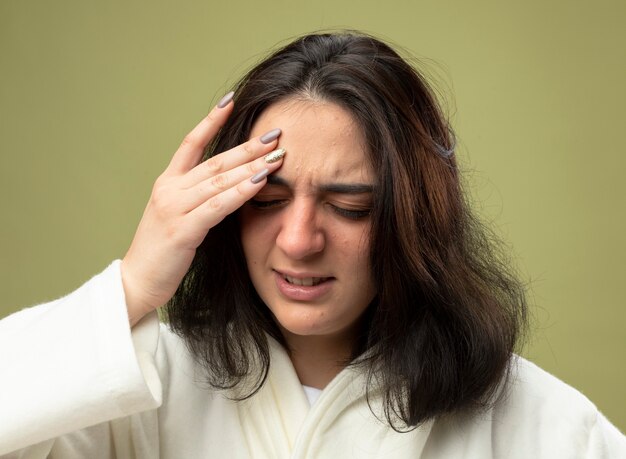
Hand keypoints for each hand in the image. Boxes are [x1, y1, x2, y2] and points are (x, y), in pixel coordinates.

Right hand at [121, 93, 282, 325]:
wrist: (138, 282)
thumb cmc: (164, 252)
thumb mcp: (179, 216)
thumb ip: (200, 197)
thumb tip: (231, 183)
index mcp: (167, 183)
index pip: (190, 143)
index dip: (211, 121)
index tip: (231, 101)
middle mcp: (169, 189)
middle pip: (214, 160)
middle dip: (248, 147)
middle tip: (276, 133)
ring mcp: (173, 208)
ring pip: (218, 180)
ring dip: (251, 167)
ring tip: (277, 155)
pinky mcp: (181, 230)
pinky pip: (217, 206)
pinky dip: (239, 193)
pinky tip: (259, 183)